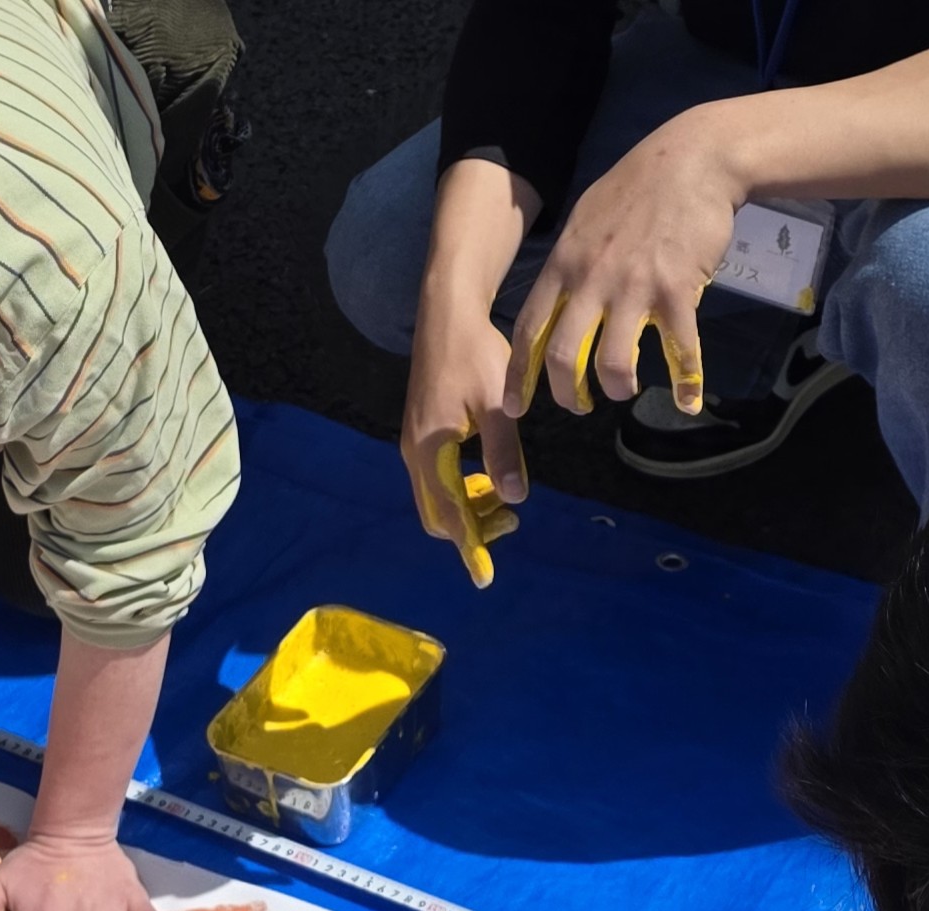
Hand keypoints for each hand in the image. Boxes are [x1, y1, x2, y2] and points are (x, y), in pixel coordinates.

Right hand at [402, 293, 524, 588]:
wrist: (446, 316)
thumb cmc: (474, 353)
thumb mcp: (497, 404)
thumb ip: (504, 452)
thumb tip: (514, 497)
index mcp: (431, 449)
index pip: (451, 514)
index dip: (470, 547)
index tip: (485, 577)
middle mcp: (415, 453)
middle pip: (438, 516)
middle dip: (472, 529)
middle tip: (512, 519)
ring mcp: (414, 445)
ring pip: (437, 500)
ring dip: (469, 510)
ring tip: (504, 495)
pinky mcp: (421, 436)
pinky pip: (437, 481)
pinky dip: (461, 492)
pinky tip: (487, 476)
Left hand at [505, 115, 747, 420]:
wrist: (691, 158)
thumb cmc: (636, 188)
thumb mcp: (583, 220)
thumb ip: (569, 263)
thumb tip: (557, 296)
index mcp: (564, 265)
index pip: (529, 329)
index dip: (518, 375)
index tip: (512, 406)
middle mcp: (592, 280)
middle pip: (564, 357)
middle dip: (568, 394)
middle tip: (580, 404)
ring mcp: (635, 287)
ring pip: (613, 364)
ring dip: (618, 388)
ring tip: (624, 389)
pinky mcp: (677, 291)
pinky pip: (680, 350)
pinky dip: (687, 383)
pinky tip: (689, 402)